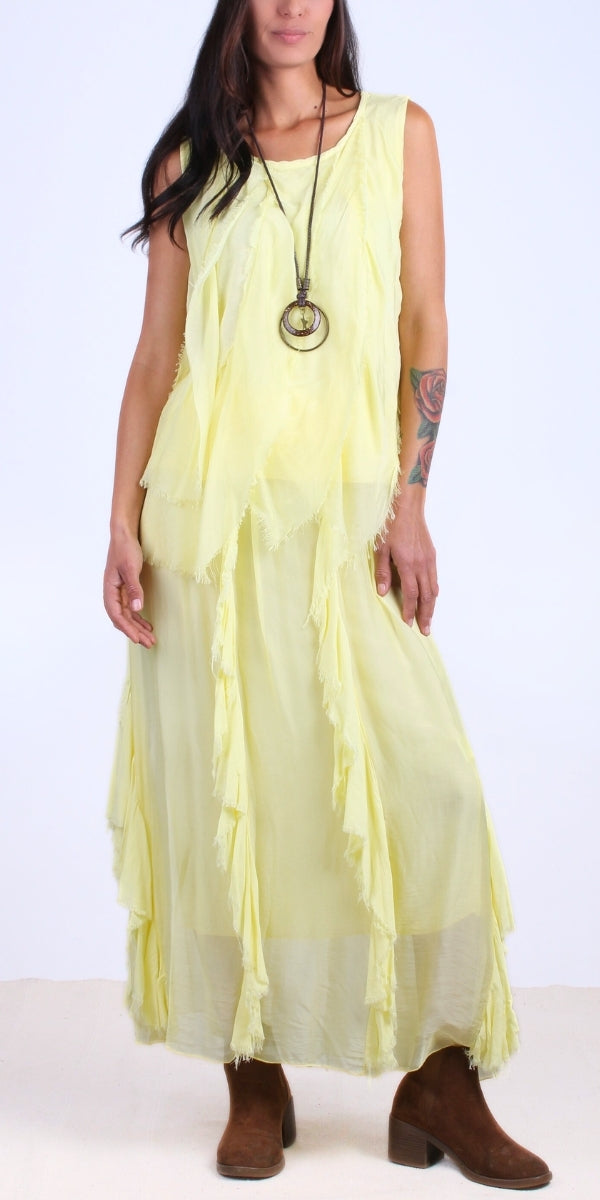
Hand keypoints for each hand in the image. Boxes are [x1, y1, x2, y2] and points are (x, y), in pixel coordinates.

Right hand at [103, 532, 155, 647]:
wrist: (124, 535)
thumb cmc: (125, 549)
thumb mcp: (130, 568)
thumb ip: (134, 589)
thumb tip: (137, 609)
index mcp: (109, 589)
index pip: (116, 614)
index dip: (126, 628)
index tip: (137, 639)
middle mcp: (112, 593)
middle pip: (122, 618)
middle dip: (135, 632)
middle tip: (149, 643)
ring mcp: (118, 592)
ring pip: (127, 615)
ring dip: (138, 627)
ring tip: (150, 639)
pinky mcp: (125, 589)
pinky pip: (131, 609)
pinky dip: (138, 618)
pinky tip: (147, 625)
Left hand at [373, 502, 438, 635]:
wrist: (407, 507)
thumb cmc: (390, 526)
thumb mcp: (380, 548)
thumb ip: (382, 571)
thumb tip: (382, 592)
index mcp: (408, 564)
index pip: (411, 594)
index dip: (410, 610)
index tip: (408, 623)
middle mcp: (422, 564)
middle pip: (427, 596)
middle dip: (426, 615)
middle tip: (425, 631)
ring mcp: (429, 560)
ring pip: (434, 589)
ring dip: (432, 606)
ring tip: (429, 620)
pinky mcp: (432, 555)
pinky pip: (435, 579)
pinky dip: (434, 593)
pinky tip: (430, 599)